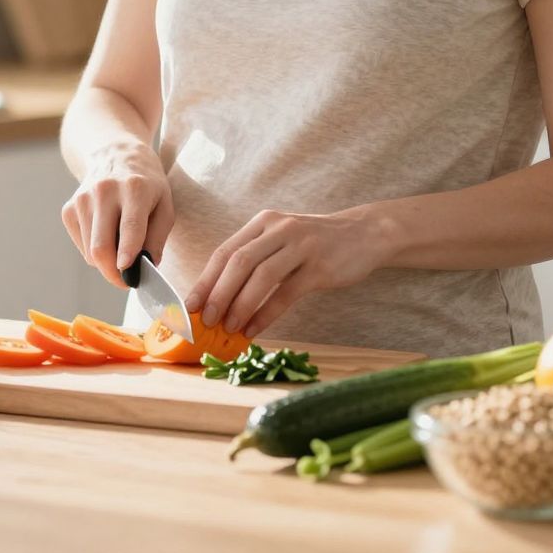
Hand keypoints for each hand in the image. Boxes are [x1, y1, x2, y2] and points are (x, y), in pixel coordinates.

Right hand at [60, 142, 174, 288]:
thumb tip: (146, 267)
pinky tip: (107, 236)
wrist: (115, 153)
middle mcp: (104, 191)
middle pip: (101, 247)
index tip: (127, 274)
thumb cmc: (147, 184)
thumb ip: (158, 237)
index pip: (129, 227)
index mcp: (134, 188)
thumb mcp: (165, 204)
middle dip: (113, 273)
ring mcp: (82, 199)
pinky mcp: (69, 209)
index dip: (127, 255)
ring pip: (90, 251)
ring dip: (107, 262)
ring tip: (122, 251)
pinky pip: (81, 245)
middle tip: (127, 281)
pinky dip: (94, 251)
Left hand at [188, 208, 389, 338]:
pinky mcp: (320, 267)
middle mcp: (280, 229)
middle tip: (205, 320)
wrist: (364, 234)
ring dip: (240, 305)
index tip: (188, 306)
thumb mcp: (282, 240)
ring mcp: (301, 246)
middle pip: (239, 262)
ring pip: (262, 276)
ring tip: (228, 327)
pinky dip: (266, 314)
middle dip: (217, 293)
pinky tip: (254, 330)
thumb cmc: (316, 243)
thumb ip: (255, 259)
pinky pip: (287, 293)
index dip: (205, 280)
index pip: (225, 251)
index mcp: (264, 223)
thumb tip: (219, 297)